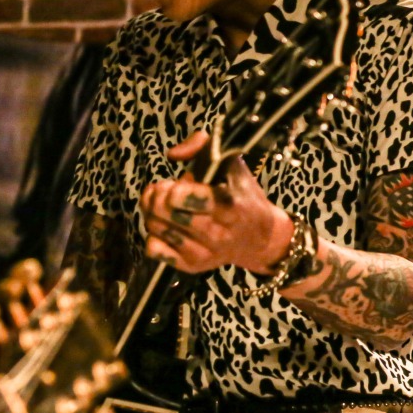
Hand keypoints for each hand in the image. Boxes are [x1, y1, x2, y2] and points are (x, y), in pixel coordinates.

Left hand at [138, 132, 293, 274]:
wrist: (260, 239)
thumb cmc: (243, 196)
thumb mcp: (233, 165)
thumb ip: (204, 146)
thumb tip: (172, 155)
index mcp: (230, 205)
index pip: (183, 198)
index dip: (172, 188)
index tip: (177, 183)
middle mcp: (218, 233)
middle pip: (165, 212)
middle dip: (157, 196)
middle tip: (164, 191)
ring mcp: (204, 254)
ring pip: (156, 229)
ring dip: (152, 213)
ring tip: (165, 207)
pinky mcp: (192, 267)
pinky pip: (154, 250)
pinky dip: (153, 235)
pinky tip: (166, 228)